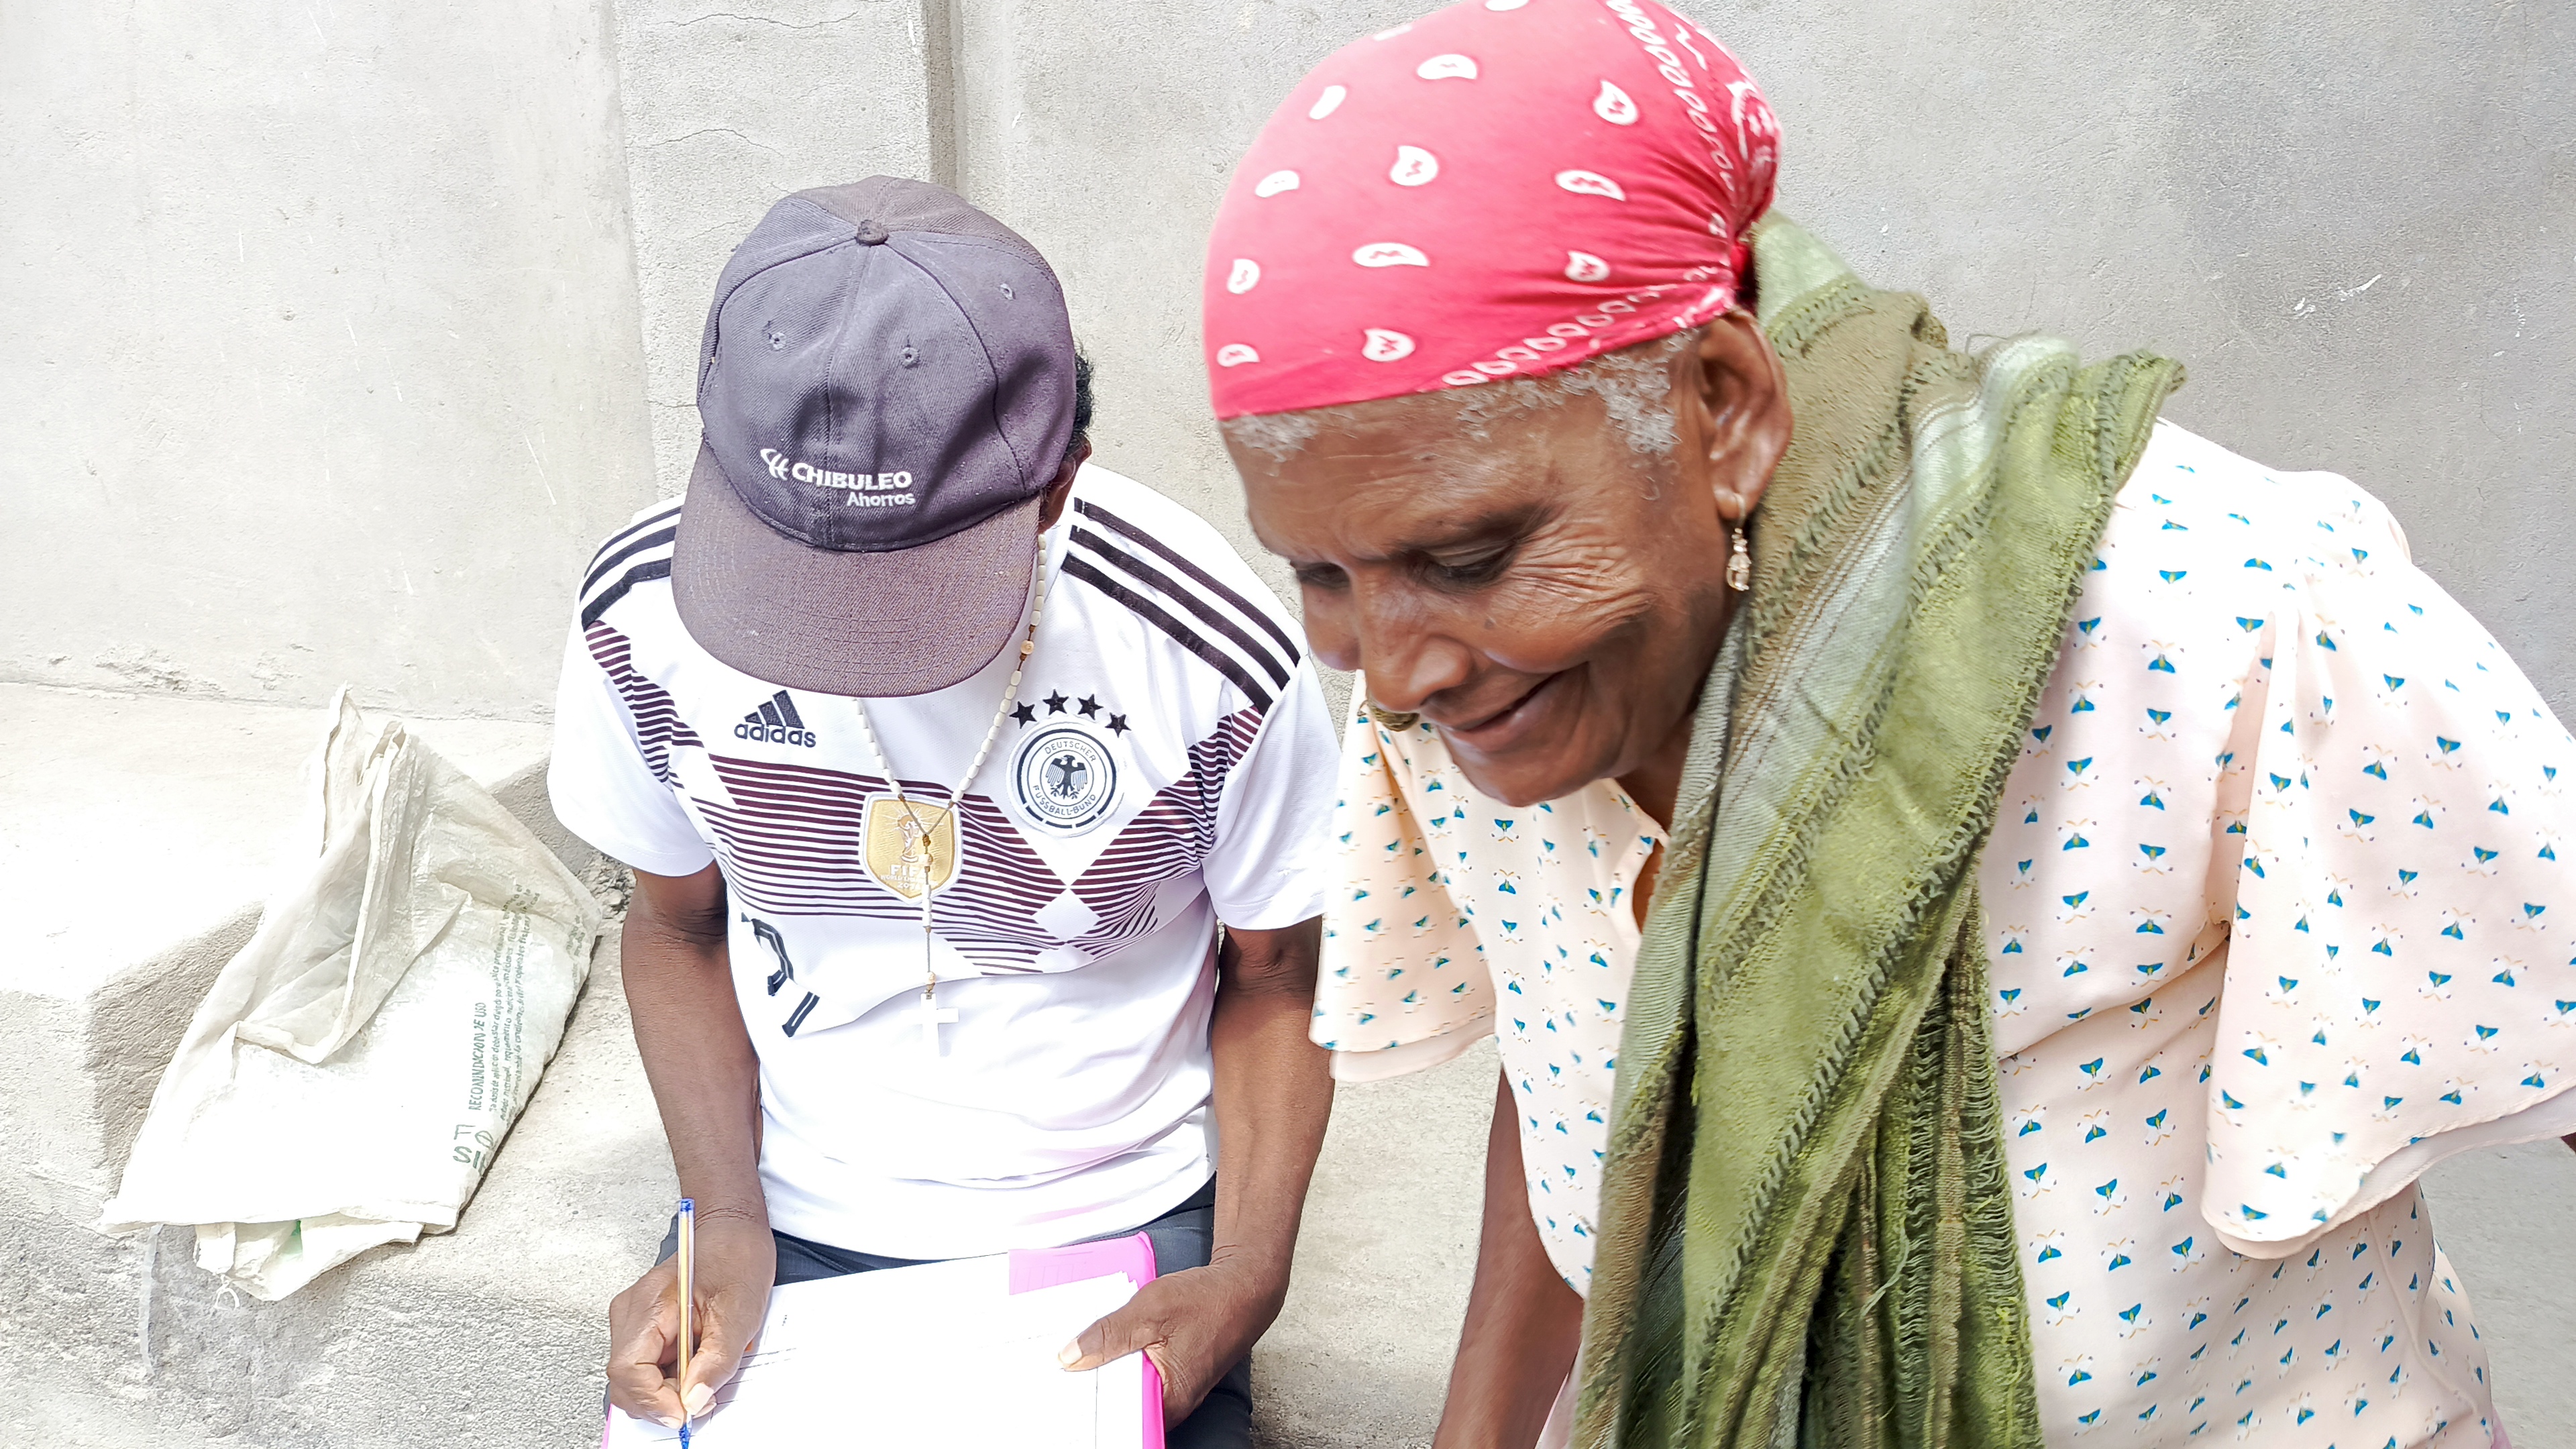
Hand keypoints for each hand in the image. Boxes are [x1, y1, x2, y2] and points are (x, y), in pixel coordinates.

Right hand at [605, 1214, 777, 1426]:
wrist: (734, 1228)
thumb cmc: (737, 1256)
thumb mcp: (740, 1313)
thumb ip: (716, 1360)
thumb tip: (694, 1399)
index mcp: (650, 1305)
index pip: (628, 1369)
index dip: (654, 1399)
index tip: (684, 1412)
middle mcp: (632, 1311)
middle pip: (626, 1379)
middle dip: (660, 1400)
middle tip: (699, 1401)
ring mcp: (635, 1318)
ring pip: (634, 1376)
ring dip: (665, 1390)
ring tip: (701, 1380)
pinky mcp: (645, 1324)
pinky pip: (646, 1363)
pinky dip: (668, 1376)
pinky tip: (694, 1366)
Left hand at [1058, 1258, 1284, 1421]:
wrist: (1245, 1287)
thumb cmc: (1208, 1300)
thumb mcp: (1150, 1310)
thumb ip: (1108, 1335)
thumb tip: (1070, 1357)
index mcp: (1168, 1400)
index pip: (1115, 1414)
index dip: (1086, 1399)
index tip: (1060, 1385)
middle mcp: (1173, 1404)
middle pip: (1119, 1404)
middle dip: (1092, 1383)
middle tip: (1065, 1363)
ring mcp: (1175, 1389)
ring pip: (1129, 1387)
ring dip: (1108, 1370)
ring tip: (1083, 1351)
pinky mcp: (1176, 1374)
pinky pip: (1141, 1375)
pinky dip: (1125, 1360)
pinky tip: (1111, 1343)